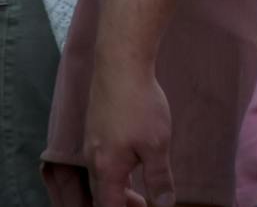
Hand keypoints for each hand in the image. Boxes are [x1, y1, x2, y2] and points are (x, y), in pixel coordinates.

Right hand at [84, 62, 173, 206]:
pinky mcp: (95, 128)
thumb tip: (165, 204)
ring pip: (99, 178)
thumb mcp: (157, 145)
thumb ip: (159, 179)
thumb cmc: (139, 104)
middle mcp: (92, 159)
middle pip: (100, 196)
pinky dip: (113, 171)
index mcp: (106, 169)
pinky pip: (100, 161)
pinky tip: (131, 160)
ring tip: (139, 189)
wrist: (120, 64)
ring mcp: (91, 142)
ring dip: (117, 188)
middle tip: (143, 204)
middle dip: (120, 204)